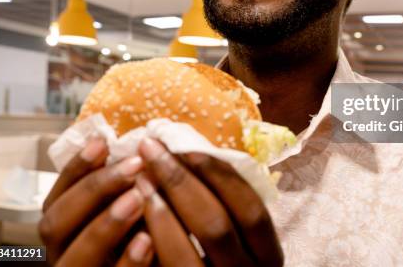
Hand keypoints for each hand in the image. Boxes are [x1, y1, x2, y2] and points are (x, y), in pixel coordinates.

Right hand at [39, 137, 153, 265]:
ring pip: (74, 258)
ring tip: (137, 198)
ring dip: (105, 225)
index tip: (102, 142)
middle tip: (133, 167)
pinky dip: (127, 262)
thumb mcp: (129, 213)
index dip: (75, 169)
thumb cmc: (144, 243)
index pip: (55, 198)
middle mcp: (62, 256)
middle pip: (54, 225)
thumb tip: (142, 148)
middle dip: (92, 191)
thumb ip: (125, 189)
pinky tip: (147, 240)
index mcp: (65, 232)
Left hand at [137, 137, 283, 266]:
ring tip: (137, 178)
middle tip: (151, 149)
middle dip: (181, 182)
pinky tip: (133, 216)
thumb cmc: (223, 266)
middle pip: (216, 224)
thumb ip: (226, 209)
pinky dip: (147, 239)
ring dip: (158, 209)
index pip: (250, 208)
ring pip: (185, 251)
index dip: (220, 176)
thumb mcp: (239, 243)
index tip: (187, 147)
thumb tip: (192, 154)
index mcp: (268, 256)